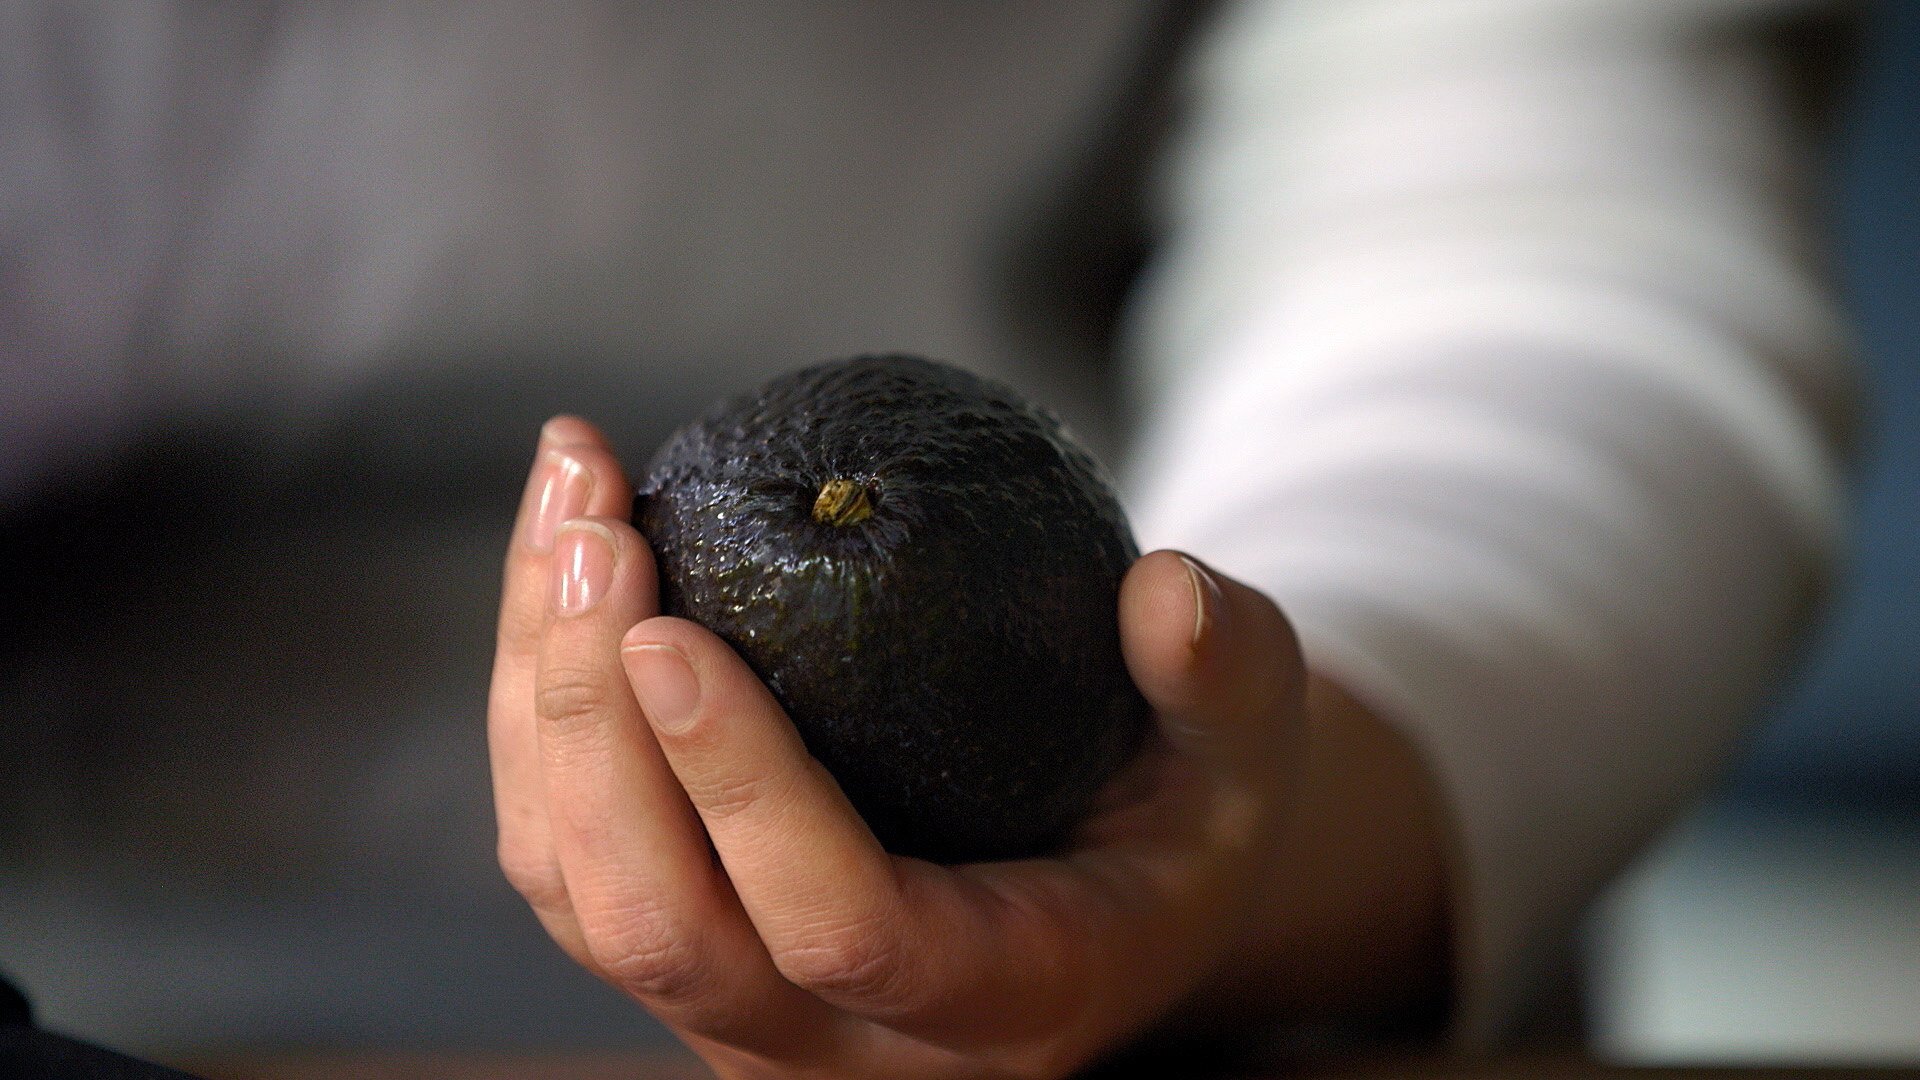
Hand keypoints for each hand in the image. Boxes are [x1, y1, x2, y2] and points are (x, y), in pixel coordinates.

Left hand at [489, 417, 1330, 1077]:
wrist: (1114, 880)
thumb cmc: (1192, 801)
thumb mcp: (1250, 738)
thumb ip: (1229, 672)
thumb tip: (1165, 593)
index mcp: (1009, 1000)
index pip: (845, 928)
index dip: (742, 789)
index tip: (669, 626)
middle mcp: (855, 1048)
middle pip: (662, 930)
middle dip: (594, 726)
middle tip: (596, 527)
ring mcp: (752, 1015)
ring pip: (580, 894)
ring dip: (536, 696)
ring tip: (568, 501)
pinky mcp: (689, 951)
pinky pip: (562, 852)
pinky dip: (532, 704)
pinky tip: (555, 554)